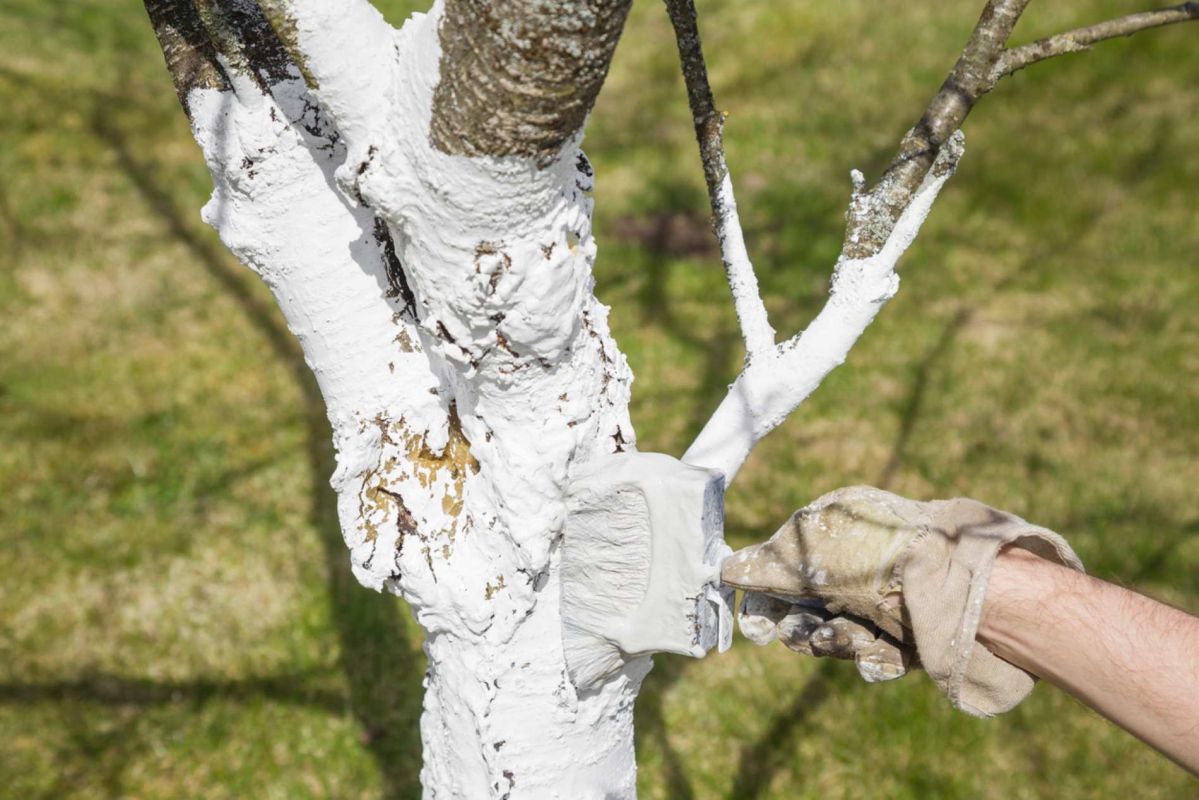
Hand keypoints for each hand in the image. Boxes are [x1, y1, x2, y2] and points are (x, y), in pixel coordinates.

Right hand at [722, 486, 1083, 716]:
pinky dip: (876, 659)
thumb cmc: (880, 559)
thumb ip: (765, 565)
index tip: (753, 621)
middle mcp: (859, 561)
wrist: (964, 592)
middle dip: (801, 626)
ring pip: (838, 634)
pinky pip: (876, 655)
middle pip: (808, 606)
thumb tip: (725, 568)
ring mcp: (885, 598)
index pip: (785, 562)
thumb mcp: (811, 555)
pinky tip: (886, 654)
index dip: (766, 594)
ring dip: (836, 642)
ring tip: (850, 638)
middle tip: (805, 634)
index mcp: (836, 526)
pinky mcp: (911, 634)